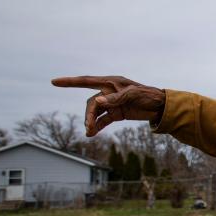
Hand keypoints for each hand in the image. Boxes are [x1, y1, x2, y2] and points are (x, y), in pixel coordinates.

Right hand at [51, 75, 165, 135]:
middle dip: (88, 114)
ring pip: (95, 113)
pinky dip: (97, 126)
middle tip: (88, 126)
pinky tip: (92, 134)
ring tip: (89, 132)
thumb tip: (97, 102)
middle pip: (91, 103)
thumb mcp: (132, 95)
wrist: (160, 106)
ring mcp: (111, 103)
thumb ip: (115, 98)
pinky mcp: (116, 113)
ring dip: (91, 122)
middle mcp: (108, 92)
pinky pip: (103, 120)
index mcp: (110, 82)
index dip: (70, 82)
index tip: (54, 82)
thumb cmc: (147, 95)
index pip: (86, 81)